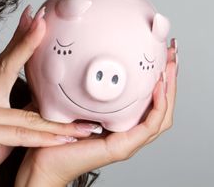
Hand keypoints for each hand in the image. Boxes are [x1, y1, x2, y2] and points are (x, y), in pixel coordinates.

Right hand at [0, 6, 97, 186]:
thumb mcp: (0, 131)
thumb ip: (20, 115)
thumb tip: (45, 105)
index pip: (6, 62)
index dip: (20, 39)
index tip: (34, 18)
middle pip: (7, 65)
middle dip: (27, 41)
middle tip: (42, 20)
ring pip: (28, 114)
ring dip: (60, 120)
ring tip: (84, 113)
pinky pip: (22, 135)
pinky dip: (46, 139)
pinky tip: (66, 138)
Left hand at [15, 39, 178, 186]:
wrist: (41, 162)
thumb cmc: (52, 135)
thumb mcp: (68, 99)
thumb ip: (77, 80)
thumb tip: (76, 51)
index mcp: (119, 122)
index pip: (148, 100)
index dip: (158, 77)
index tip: (161, 52)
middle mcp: (127, 132)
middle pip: (161, 106)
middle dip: (171, 79)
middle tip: (172, 53)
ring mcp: (126, 141)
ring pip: (161, 116)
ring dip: (169, 90)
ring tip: (170, 67)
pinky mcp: (120, 148)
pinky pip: (147, 127)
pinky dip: (157, 108)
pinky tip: (158, 88)